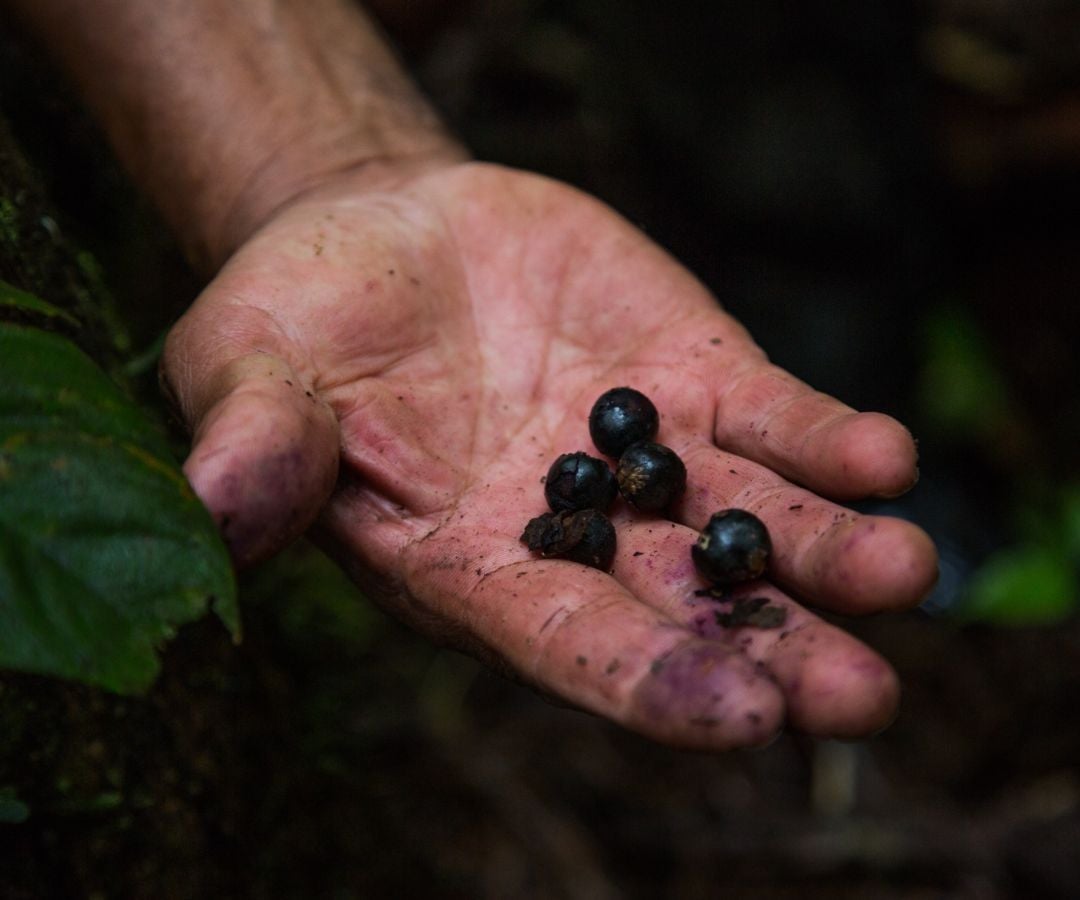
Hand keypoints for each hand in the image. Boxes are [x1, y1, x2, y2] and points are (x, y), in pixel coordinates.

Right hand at [164, 161, 937, 750]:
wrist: (380, 232)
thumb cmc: (297, 322)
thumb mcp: (248, 370)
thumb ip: (257, 444)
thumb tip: (220, 506)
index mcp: (470, 567)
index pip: (566, 644)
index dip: (646, 680)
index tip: (737, 717)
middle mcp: (574, 535)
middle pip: (688, 610)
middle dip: (777, 653)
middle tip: (861, 699)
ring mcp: (646, 457)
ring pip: (753, 525)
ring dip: (832, 555)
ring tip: (904, 569)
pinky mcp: (693, 374)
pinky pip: (772, 418)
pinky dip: (826, 440)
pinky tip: (882, 458)